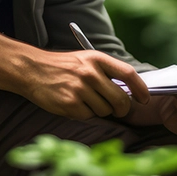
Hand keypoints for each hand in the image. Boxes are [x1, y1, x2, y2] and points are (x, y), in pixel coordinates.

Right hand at [23, 49, 149, 119]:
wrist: (31, 69)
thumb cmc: (62, 66)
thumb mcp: (85, 60)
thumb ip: (106, 72)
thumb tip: (130, 91)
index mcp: (97, 58)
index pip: (128, 74)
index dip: (140, 89)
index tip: (144, 99)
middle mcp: (90, 73)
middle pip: (120, 99)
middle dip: (122, 109)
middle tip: (117, 109)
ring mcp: (79, 89)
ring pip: (105, 110)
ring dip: (100, 110)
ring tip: (86, 100)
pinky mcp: (69, 103)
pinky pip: (88, 116)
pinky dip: (84, 114)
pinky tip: (74, 104)